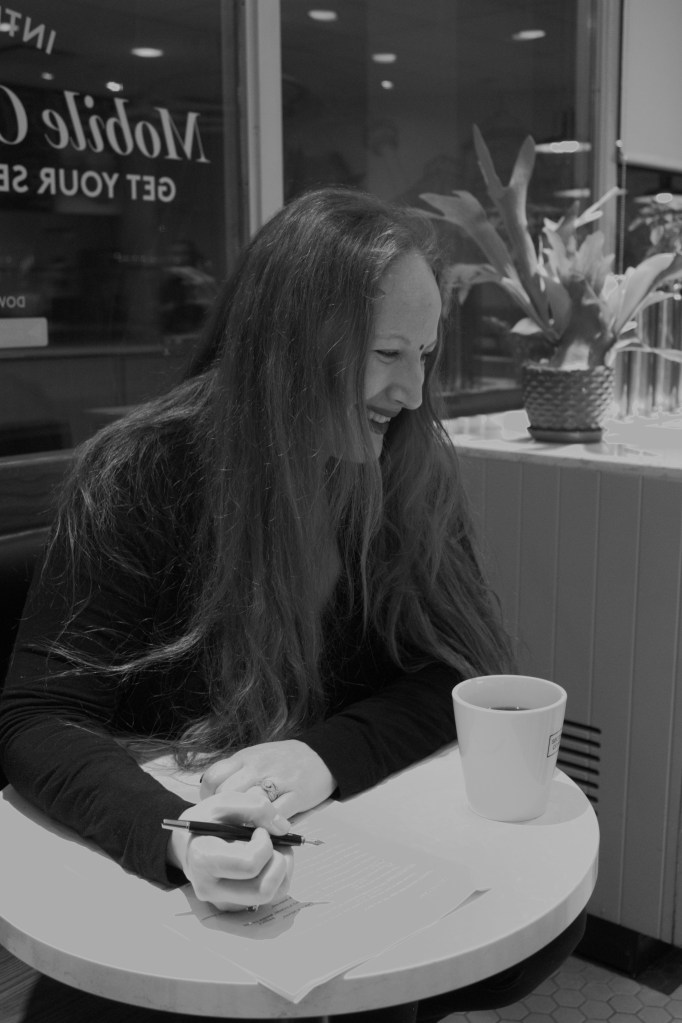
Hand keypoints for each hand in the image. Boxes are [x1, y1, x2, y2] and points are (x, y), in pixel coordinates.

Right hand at [167, 790, 293, 912]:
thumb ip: (255, 807)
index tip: (260, 831)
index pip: (249, 865)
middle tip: (276, 842)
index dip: (265, 845)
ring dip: (283, 869)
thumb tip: (284, 828)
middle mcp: (211, 889)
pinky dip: (279, 876)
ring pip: (271, 895)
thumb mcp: (224, 802)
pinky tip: (270, 859)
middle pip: (263, 890)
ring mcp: (222, 902)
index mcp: (204, 860)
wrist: (186, 843)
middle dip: (280, 862)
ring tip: (275, 848)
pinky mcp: (234, 906)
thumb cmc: (205, 821)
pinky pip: (270, 897)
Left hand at [199, 740, 336, 818]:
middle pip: (228, 793)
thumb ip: (236, 774)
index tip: (214, 809)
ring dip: (247, 822)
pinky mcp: (297, 794)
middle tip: (231, 825)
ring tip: (248, 831)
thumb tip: (213, 798)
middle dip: (226, 813)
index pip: (213, 777)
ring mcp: (278, 779)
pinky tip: (268, 831)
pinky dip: (269, 827)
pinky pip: (276, 815)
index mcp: (245, 758)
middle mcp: (259, 766)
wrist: (323, 756)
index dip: (209, 797)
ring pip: (251, 804)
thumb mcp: (256, 758)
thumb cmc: (285, 762)